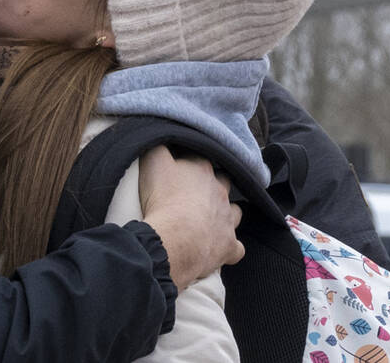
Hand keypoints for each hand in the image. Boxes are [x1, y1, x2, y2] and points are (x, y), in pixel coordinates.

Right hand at [138, 146, 243, 289]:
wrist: (175, 238)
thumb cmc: (163, 199)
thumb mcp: (153, 162)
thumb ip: (157, 147)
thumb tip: (160, 139)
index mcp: (202, 170)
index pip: (199, 161)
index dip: (189, 166)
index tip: (177, 173)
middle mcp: (220, 192)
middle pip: (222, 183)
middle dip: (212, 187)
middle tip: (193, 196)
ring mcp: (228, 220)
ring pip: (235, 212)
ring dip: (225, 214)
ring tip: (209, 220)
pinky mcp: (230, 246)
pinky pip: (236, 247)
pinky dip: (229, 248)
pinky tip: (219, 249)